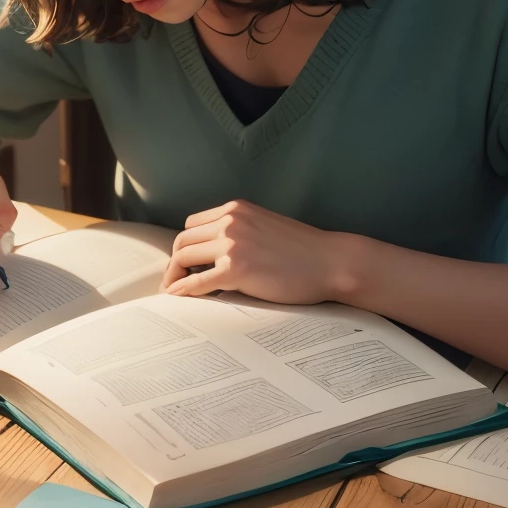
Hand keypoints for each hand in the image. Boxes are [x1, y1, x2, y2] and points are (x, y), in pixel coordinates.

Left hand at [160, 199, 346, 304]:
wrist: (332, 263)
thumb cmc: (304, 251)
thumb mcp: (265, 227)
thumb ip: (240, 231)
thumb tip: (215, 252)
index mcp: (236, 209)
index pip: (193, 224)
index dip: (186, 246)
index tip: (186, 265)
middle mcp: (231, 221)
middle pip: (183, 240)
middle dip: (175, 263)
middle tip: (175, 282)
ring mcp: (233, 244)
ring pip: (184, 258)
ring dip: (176, 277)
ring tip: (177, 292)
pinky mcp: (237, 269)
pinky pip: (198, 282)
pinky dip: (183, 290)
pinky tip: (177, 298)